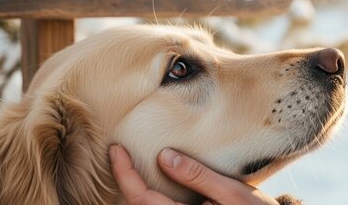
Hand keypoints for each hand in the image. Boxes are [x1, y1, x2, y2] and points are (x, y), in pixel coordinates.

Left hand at [109, 144, 279, 204]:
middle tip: (118, 153)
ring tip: (128, 165)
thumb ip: (198, 176)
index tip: (116, 150)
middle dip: (124, 181)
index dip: (125, 174)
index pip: (142, 198)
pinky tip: (150, 181)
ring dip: (134, 190)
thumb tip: (164, 157)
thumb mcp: (231, 191)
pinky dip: (148, 197)